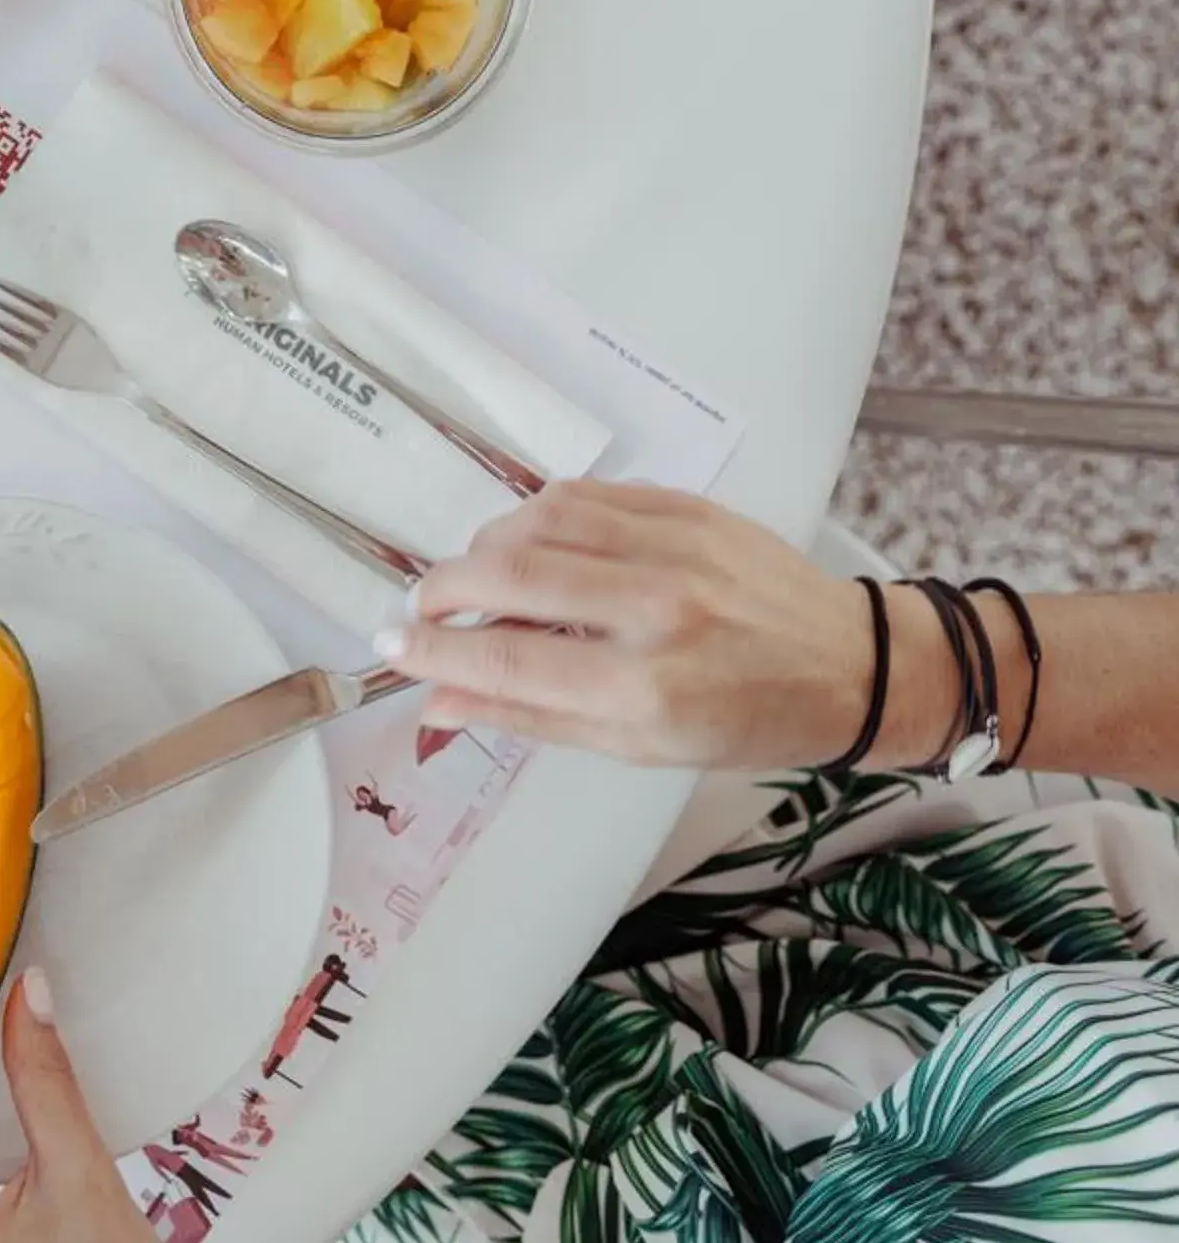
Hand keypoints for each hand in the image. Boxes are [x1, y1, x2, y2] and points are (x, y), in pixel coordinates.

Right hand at [376, 482, 884, 770]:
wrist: (848, 666)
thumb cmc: (746, 722)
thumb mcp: (639, 748)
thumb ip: (533, 717)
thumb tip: (441, 702)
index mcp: (643, 690)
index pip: (506, 662)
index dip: (435, 653)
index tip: (394, 647)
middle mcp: (653, 611)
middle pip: (509, 576)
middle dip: (443, 588)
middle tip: (422, 607)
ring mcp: (672, 548)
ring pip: (539, 520)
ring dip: (487, 545)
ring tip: (476, 576)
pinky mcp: (687, 507)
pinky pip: (586, 495)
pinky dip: (540, 515)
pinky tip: (532, 541)